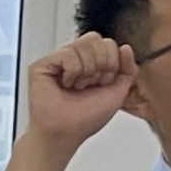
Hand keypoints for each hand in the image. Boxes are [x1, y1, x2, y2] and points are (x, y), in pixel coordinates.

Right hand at [20, 35, 136, 149]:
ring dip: (88, 70)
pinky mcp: (43, 64)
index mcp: (92, 63)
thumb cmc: (86, 118)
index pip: (107, 43)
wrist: (66, 132)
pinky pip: (68, 53)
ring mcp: (58, 60)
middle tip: (91, 84)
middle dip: (102, 64)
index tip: (104, 82)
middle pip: (96, 39)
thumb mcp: (118, 91)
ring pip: (83, 44)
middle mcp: (75, 59)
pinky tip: (66, 84)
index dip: (112, 62)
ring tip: (78, 86)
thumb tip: (125, 47)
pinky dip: (73, 72)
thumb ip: (128, 69)